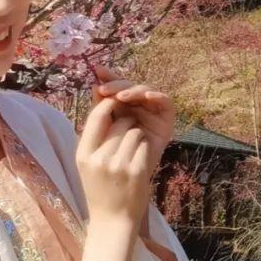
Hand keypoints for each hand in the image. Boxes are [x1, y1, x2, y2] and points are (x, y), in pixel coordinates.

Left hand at [89, 61, 172, 176]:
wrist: (124, 189)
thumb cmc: (110, 162)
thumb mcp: (101, 135)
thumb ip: (99, 113)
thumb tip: (94, 86)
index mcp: (120, 107)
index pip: (115, 87)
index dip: (108, 76)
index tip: (97, 71)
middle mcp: (136, 107)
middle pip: (129, 86)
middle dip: (117, 84)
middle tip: (106, 89)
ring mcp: (151, 112)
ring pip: (145, 91)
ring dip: (134, 90)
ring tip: (122, 96)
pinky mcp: (166, 119)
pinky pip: (165, 102)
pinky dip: (157, 96)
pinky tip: (146, 97)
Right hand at [90, 61, 184, 260]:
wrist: (112, 221)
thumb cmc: (100, 189)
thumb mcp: (87, 164)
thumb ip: (94, 138)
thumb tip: (103, 105)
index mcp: (83, 154)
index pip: (97, 117)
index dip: (108, 106)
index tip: (115, 104)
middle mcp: (99, 158)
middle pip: (120, 122)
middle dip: (127, 124)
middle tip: (127, 137)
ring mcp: (119, 164)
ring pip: (135, 132)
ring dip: (138, 137)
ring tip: (132, 152)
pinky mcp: (137, 170)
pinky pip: (145, 145)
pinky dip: (144, 149)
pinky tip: (139, 162)